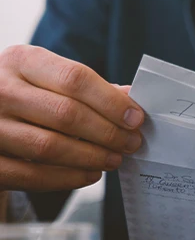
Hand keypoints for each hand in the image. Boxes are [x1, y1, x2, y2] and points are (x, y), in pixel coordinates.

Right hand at [0, 45, 143, 190]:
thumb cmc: (29, 93)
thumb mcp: (50, 77)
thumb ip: (88, 87)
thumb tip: (129, 98)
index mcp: (22, 61)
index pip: (75, 79)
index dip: (111, 102)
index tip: (136, 119)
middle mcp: (0, 89)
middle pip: (66, 114)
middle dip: (108, 132)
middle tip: (131, 143)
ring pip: (49, 147)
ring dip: (92, 157)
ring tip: (114, 159)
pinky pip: (31, 176)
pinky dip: (68, 178)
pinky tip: (91, 174)